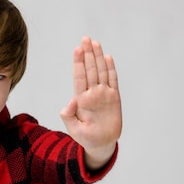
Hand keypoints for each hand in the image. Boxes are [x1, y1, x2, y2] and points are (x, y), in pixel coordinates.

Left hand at [60, 37, 121, 169]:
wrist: (101, 144)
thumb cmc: (86, 137)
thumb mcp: (74, 129)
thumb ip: (69, 115)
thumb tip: (70, 102)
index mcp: (81, 99)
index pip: (79, 76)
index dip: (78, 63)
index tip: (77, 49)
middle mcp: (92, 93)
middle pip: (90, 69)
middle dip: (87, 54)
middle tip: (85, 38)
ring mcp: (103, 94)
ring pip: (101, 71)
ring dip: (98, 57)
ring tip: (95, 43)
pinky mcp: (114, 98)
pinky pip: (113, 81)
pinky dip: (111, 69)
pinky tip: (108, 58)